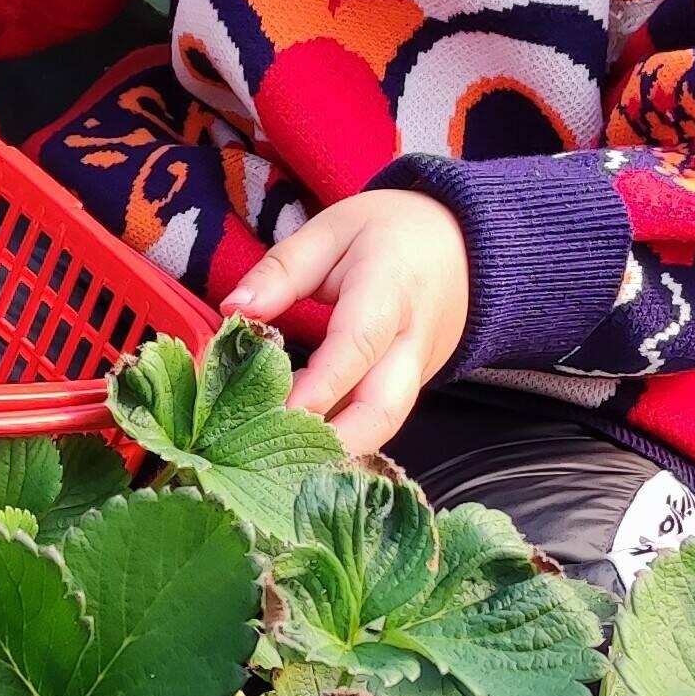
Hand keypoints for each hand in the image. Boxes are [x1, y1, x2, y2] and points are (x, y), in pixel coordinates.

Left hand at [223, 191, 471, 460]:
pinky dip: (344, 439)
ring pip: (383, 427)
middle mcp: (412, 342)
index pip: (359, 344)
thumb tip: (233, 310)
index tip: (281, 411)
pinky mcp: (413, 389)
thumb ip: (282, 270)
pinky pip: (380, 422)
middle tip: (278, 464)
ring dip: (336, 451)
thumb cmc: (390, 233)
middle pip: (384, 409)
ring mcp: (419, 372)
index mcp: (391, 289)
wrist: (461, 245)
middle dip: (334, 445)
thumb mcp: (332, 230)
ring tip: (281, 465)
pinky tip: (302, 449)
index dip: (322, 384)